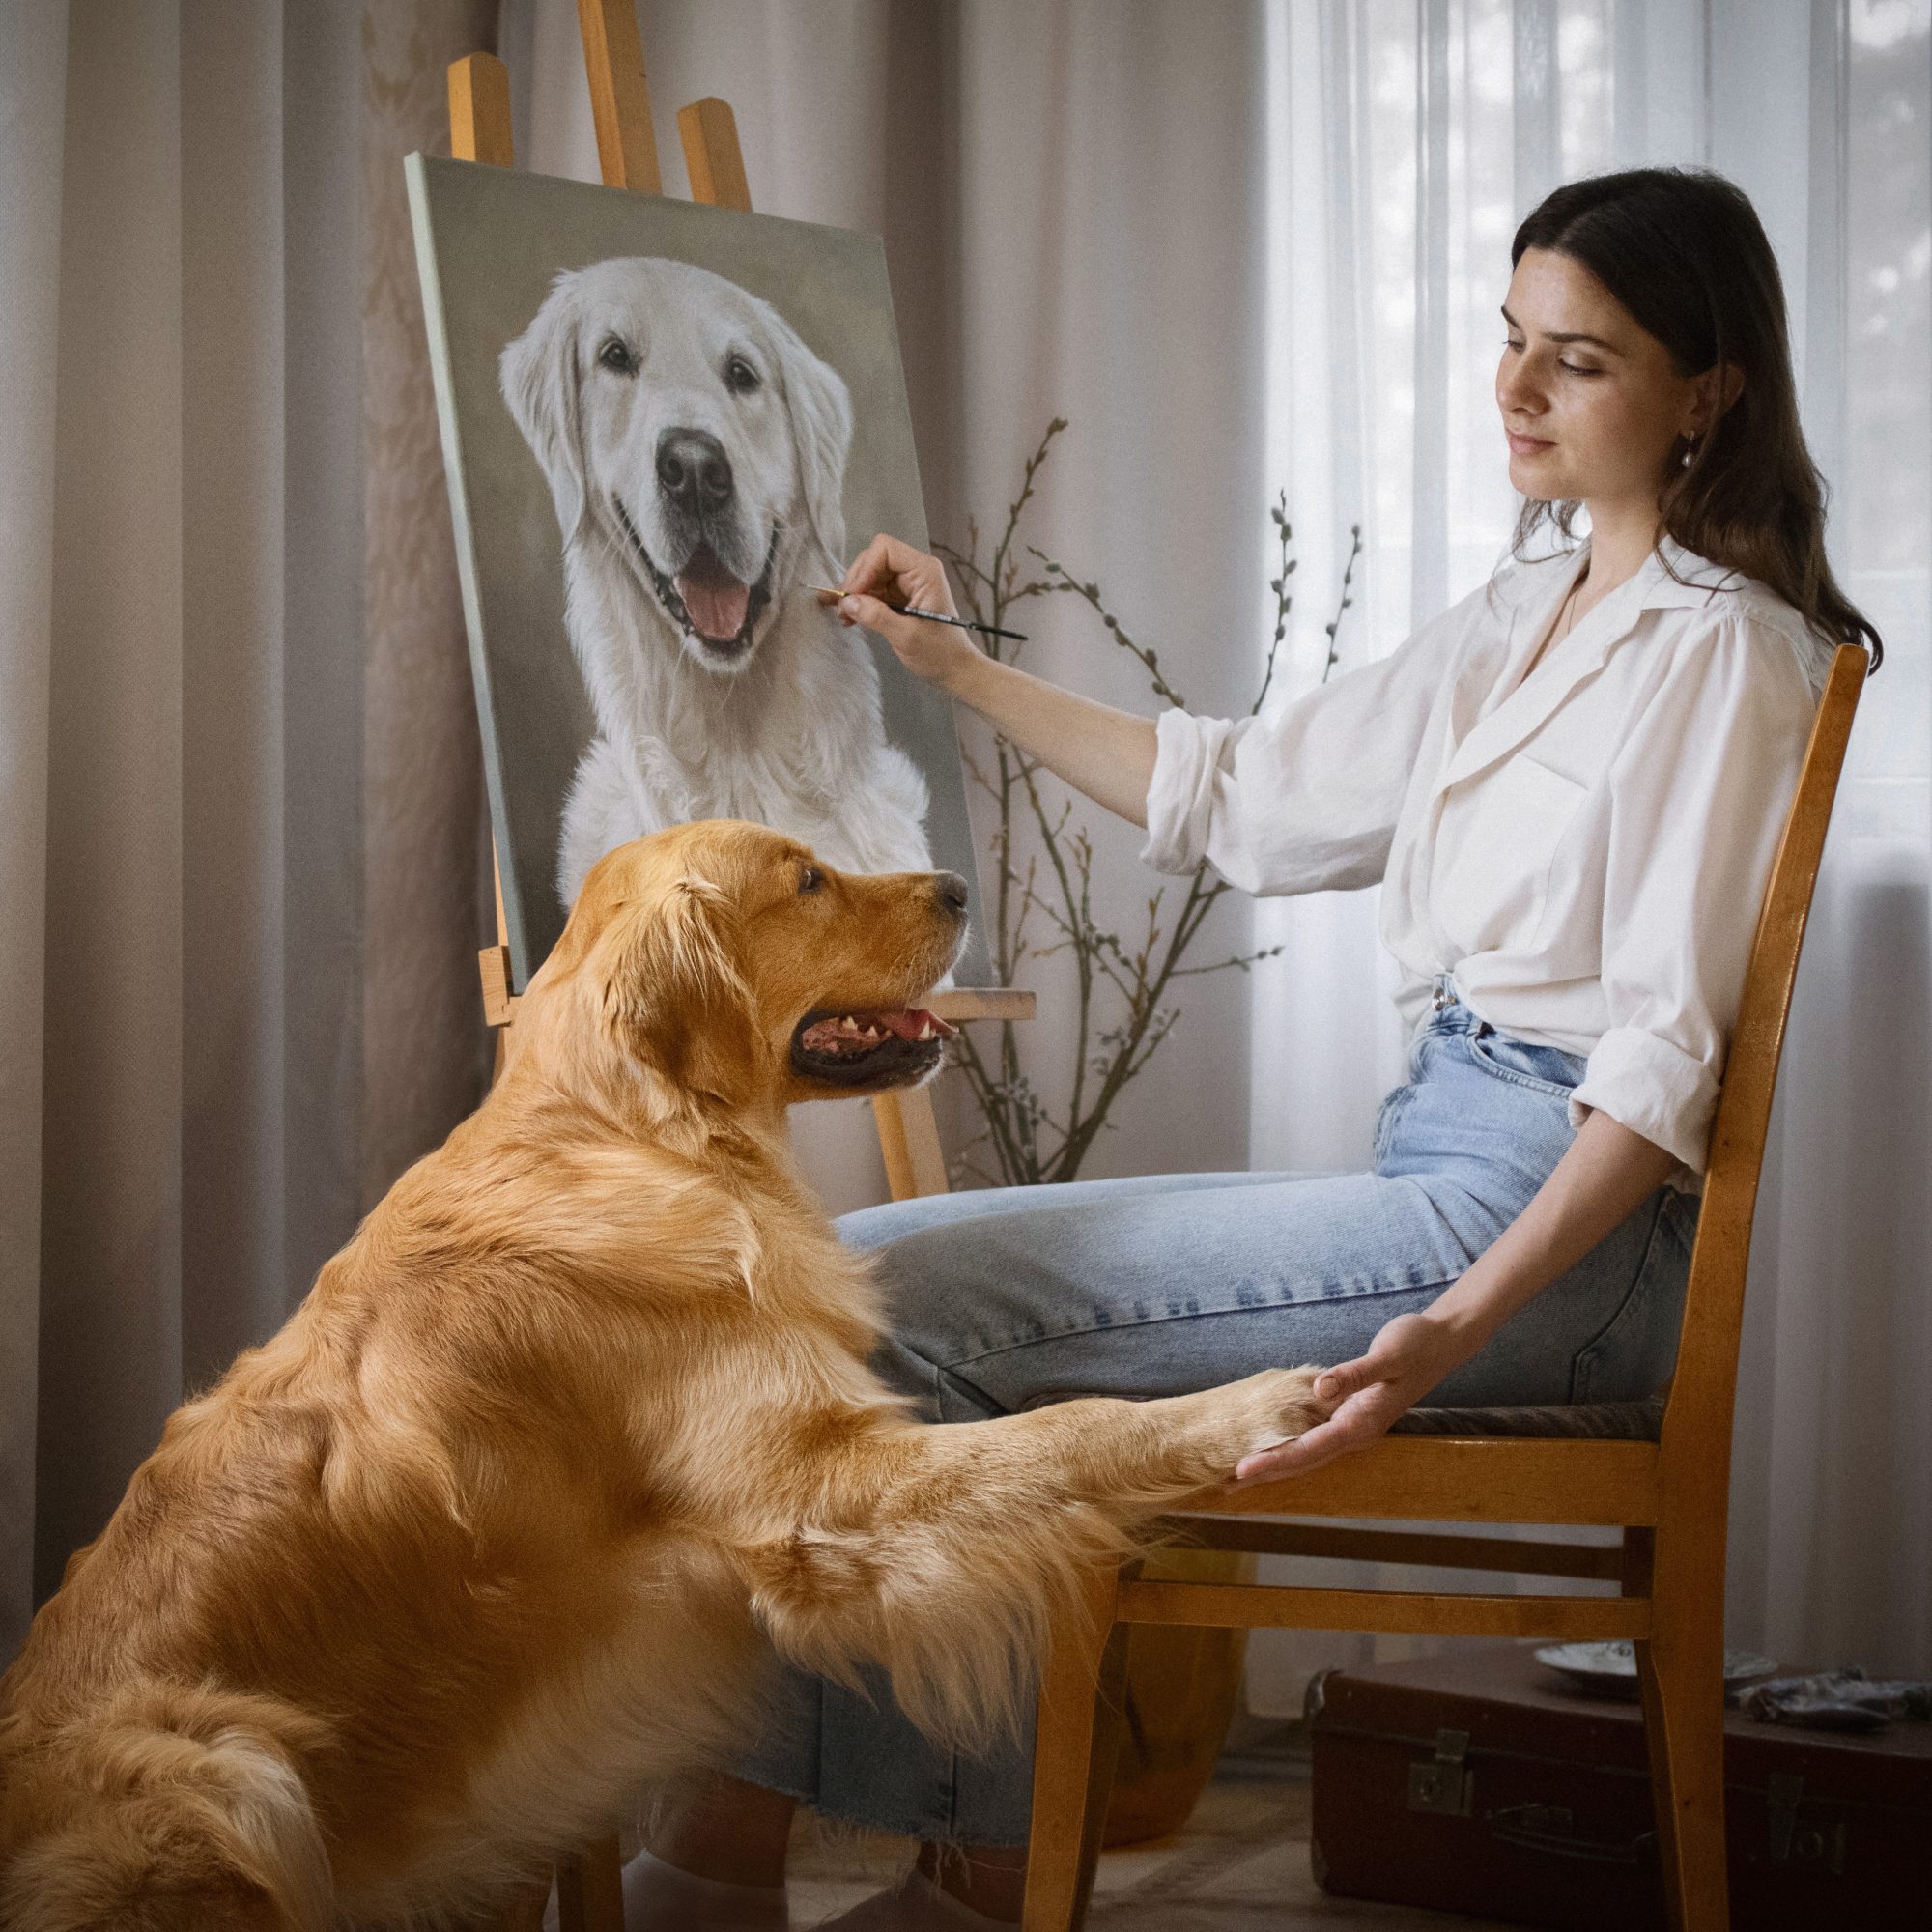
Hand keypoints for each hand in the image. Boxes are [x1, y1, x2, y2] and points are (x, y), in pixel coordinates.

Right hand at [831, 534, 983, 690]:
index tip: (853, 596)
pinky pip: (872, 589)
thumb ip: (877, 617)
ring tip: (845, 617)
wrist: (954, 668)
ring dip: (855, 594)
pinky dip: (859, 602)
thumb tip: (848, 602)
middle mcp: (915, 570)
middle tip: (845, 610)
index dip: (865, 569)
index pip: (885, 549)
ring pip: (869, 574)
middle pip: (874, 559)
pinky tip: (850, 618)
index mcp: (924, 571)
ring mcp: (906, 582)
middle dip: (856, 582)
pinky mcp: (898, 596)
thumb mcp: (907, 637)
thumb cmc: (939, 652)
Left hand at [1228, 1310, 1473, 1485]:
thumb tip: (1320, 1389)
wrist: (1441, 1343)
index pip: (1308, 1449)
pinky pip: (1313, 1437)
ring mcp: (1353, 1427)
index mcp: (1360, 1424)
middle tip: (1224, 1485)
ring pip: (1307, 1454)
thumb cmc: (1414, 1346)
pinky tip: (1271, 1446)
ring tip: (1239, 1475)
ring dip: (1274, 1465)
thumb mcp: (1387, 1355)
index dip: (1273, 1461)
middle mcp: (1355, 1433)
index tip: (1241, 1470)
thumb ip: (1355, 1374)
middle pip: (1303, 1461)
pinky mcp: (1350, 1415)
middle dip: (1266, 1474)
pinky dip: (1288, 1445)